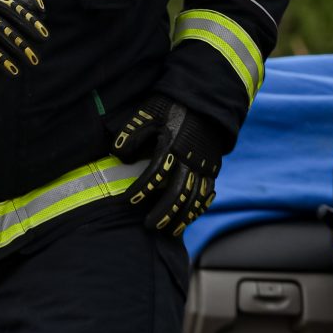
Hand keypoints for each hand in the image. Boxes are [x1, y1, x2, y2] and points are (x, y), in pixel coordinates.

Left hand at [113, 95, 224, 235]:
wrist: (206, 101)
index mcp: (172, 145)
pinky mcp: (213, 168)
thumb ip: (132, 134)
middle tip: (149, 226)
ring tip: (171, 231)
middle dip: (163, 212)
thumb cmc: (172, 107)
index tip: (125, 202)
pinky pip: (208, 193)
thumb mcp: (149, 113)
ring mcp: (204, 165)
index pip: (154, 173)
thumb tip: (119, 156)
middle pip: (178, 192)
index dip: (140, 190)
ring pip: (195, 197)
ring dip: (183, 216)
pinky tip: (190, 218)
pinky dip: (199, 208)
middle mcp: (190, 159)